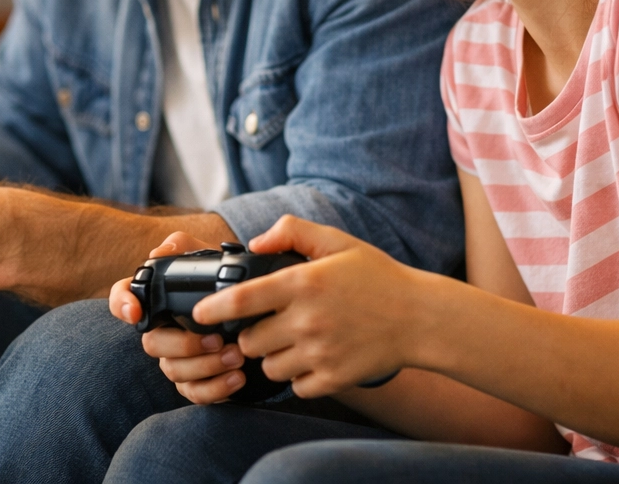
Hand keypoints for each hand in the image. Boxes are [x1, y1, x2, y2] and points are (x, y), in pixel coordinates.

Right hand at [109, 232, 247, 403]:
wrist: (261, 311)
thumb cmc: (227, 284)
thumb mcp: (208, 257)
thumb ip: (182, 247)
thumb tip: (158, 253)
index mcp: (159, 299)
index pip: (122, 297)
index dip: (121, 305)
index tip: (135, 312)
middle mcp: (162, 330)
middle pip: (152, 344)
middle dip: (185, 345)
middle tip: (218, 338)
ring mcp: (177, 358)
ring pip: (174, 371)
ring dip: (207, 366)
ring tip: (238, 356)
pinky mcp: (196, 381)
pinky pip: (194, 393)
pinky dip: (216, 388)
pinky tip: (238, 376)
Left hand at [193, 215, 425, 398]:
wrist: (419, 317)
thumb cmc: (376, 276)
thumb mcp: (337, 242)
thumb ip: (292, 231)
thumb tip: (253, 244)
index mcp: (304, 283)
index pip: (241, 300)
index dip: (212, 310)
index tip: (198, 314)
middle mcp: (307, 320)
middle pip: (249, 341)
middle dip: (250, 335)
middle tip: (267, 325)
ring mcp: (320, 353)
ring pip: (269, 367)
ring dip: (273, 357)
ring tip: (293, 341)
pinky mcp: (333, 378)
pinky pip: (295, 386)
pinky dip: (298, 376)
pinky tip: (313, 359)